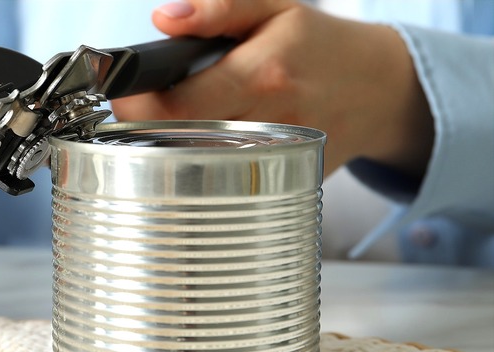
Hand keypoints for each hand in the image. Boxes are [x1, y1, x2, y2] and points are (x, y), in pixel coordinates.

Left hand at [112, 0, 433, 176]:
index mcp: (261, 76)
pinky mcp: (282, 182)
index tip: (123, 99)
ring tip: (171, 127)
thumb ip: (219, 8)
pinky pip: (226, 183)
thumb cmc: (321, 46)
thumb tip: (164, 18)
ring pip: (198, 170)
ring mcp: (275, 160)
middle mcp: (267, 124)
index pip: (175, 106)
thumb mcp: (275, 8)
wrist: (379, 90)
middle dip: (145, 131)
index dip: (135, 108)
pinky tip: (206, 146)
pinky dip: (204, 167)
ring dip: (170, 151)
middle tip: (137, 113)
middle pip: (179, 144)